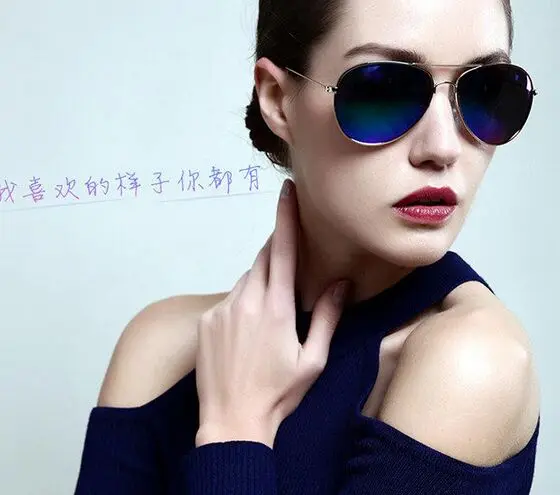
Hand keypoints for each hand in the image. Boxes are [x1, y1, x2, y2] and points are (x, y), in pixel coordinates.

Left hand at [194, 179, 348, 447]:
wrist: (232, 422)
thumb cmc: (279, 394)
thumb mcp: (312, 360)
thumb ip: (327, 317)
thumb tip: (340, 284)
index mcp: (277, 307)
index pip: (283, 250)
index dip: (285, 217)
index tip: (285, 190)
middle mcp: (246, 300)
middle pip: (263, 259)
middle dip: (277, 254)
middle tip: (289, 273)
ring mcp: (222, 309)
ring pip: (247, 280)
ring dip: (261, 286)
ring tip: (269, 321)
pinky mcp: (206, 320)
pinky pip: (229, 299)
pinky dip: (242, 303)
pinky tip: (248, 333)